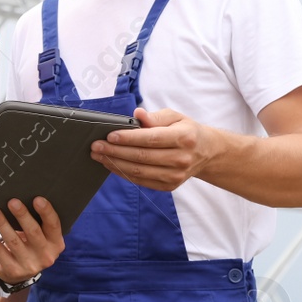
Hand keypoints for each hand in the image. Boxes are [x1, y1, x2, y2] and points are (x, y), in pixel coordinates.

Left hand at [0, 197, 63, 284]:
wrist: (22, 272)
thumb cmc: (32, 244)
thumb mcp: (42, 237)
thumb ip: (39, 222)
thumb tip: (21, 198)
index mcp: (56, 243)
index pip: (54, 225)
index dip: (46, 212)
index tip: (37, 199)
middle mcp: (46, 256)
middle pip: (33, 232)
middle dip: (22, 216)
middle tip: (12, 201)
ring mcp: (29, 265)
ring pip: (13, 241)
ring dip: (2, 223)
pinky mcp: (13, 270)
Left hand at [90, 107, 212, 190]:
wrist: (206, 152)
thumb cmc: (186, 131)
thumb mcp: (176, 117)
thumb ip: (156, 117)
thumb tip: (138, 114)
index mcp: (184, 138)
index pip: (151, 139)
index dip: (128, 138)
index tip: (109, 136)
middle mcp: (181, 158)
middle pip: (142, 156)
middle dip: (115, 151)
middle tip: (96, 146)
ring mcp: (176, 175)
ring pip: (139, 171)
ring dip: (115, 163)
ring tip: (98, 156)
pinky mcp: (169, 186)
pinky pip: (141, 180)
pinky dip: (123, 173)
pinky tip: (111, 164)